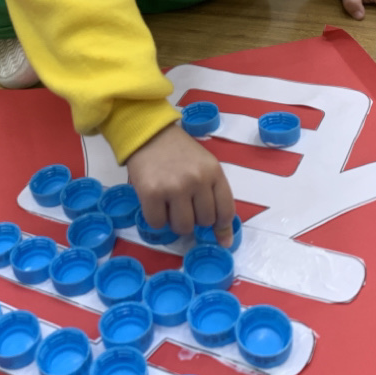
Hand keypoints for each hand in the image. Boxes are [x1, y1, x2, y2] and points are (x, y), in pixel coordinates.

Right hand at [126, 124, 235, 246]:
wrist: (149, 134)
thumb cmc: (179, 152)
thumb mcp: (204, 166)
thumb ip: (215, 196)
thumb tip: (225, 241)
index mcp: (214, 172)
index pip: (226, 212)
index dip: (221, 226)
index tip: (215, 230)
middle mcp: (197, 180)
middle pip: (204, 222)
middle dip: (195, 218)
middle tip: (184, 204)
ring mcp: (174, 187)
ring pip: (183, 227)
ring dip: (176, 222)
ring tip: (170, 205)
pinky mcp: (151, 193)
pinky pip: (158, 223)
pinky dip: (156, 219)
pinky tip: (155, 203)